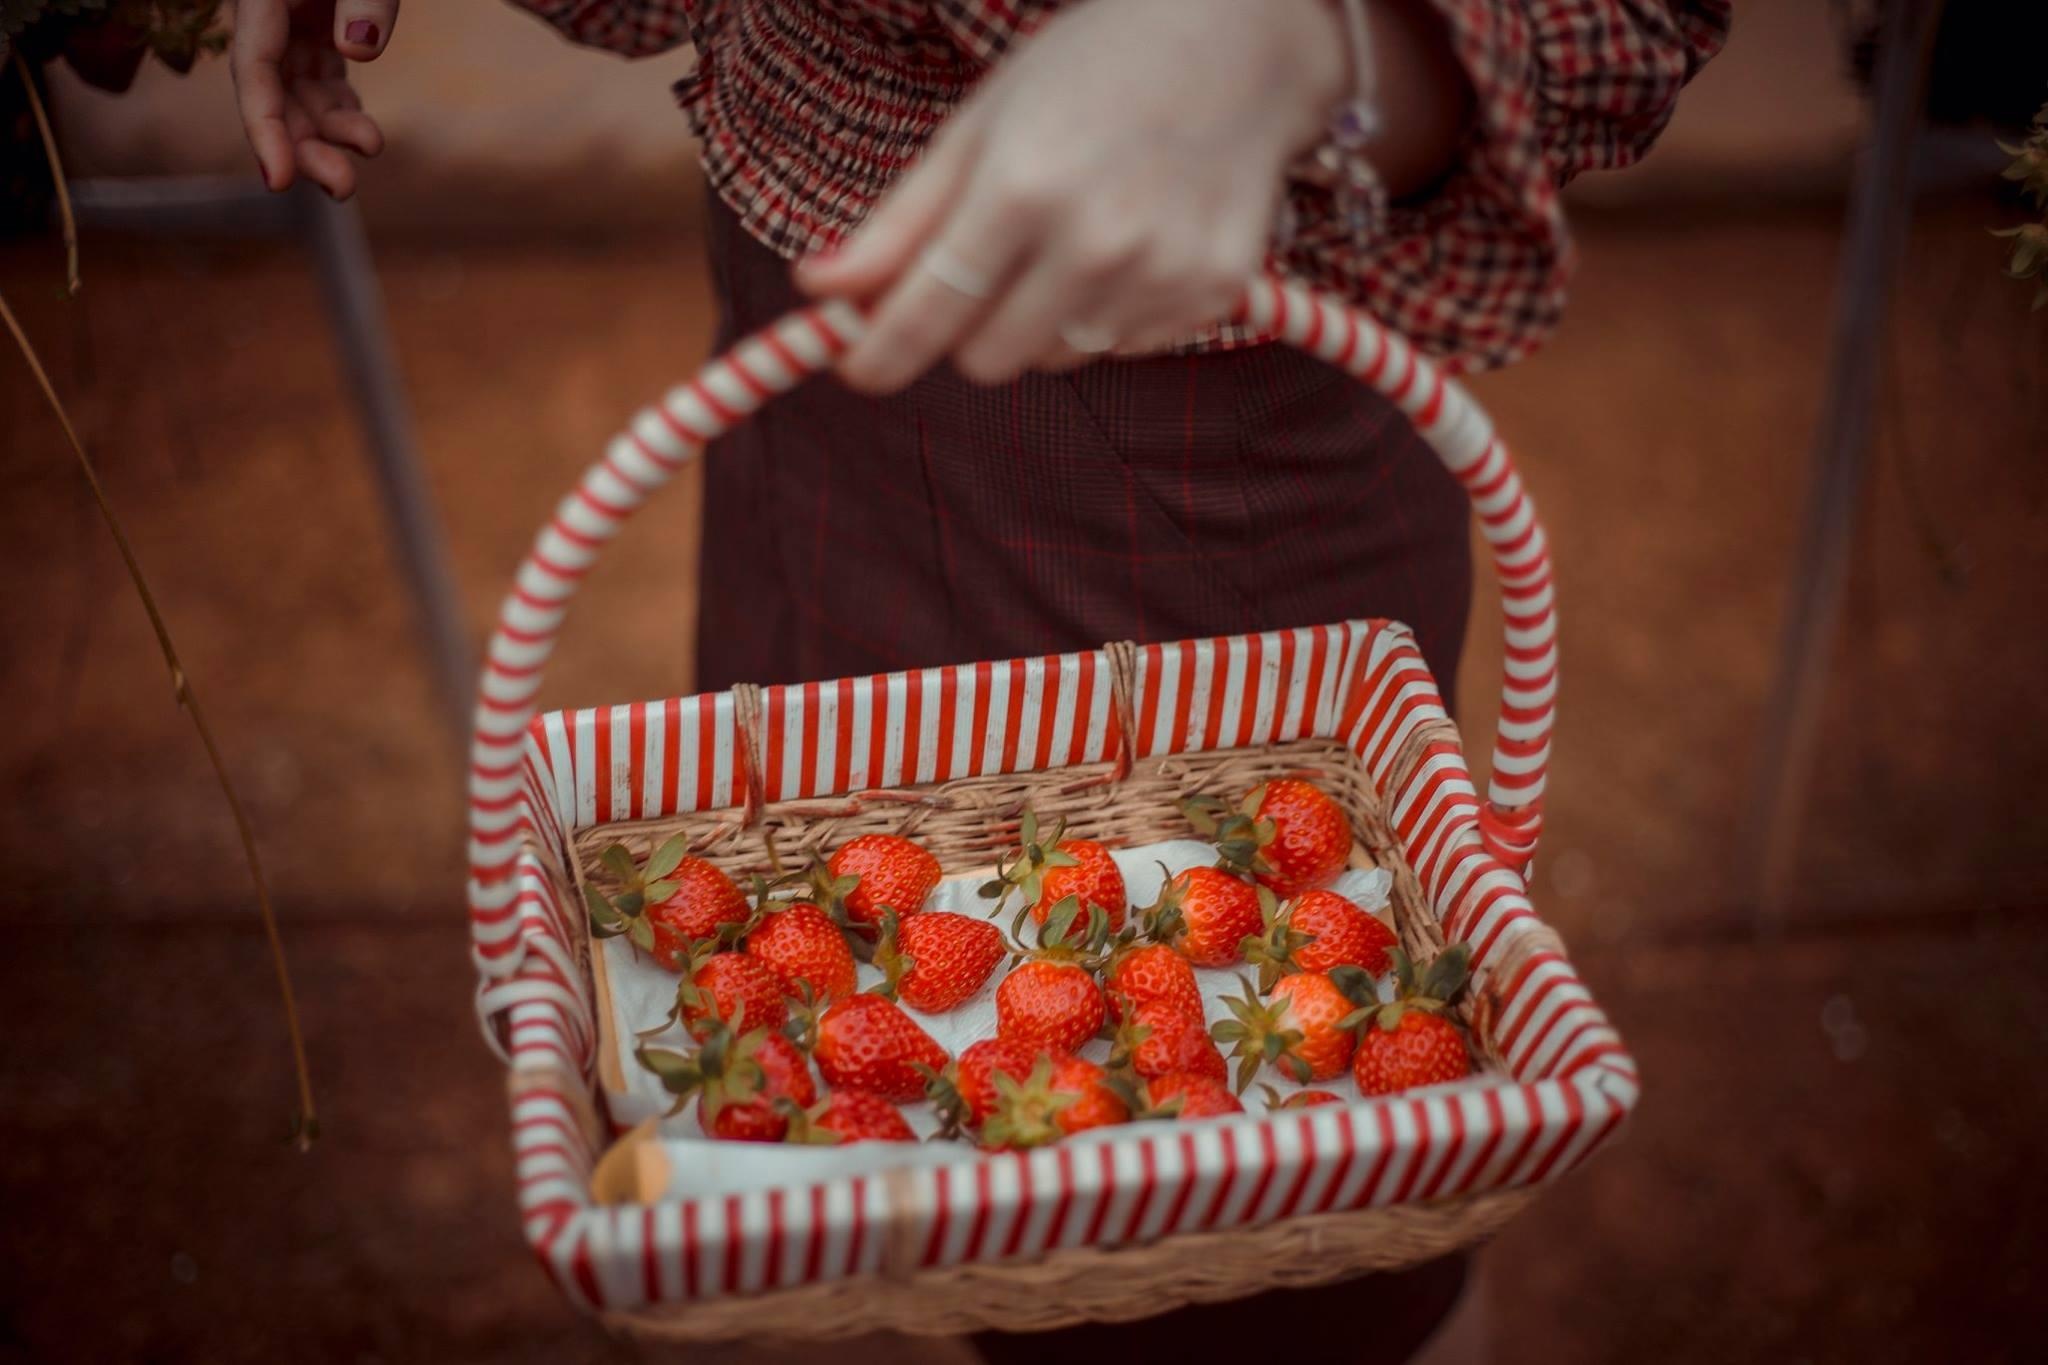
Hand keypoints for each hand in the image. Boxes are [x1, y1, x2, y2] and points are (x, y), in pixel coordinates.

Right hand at [231, 0, 399, 197]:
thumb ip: (360, 0)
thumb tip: (357, 49)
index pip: (253, 71)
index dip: (264, 129)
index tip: (279, 183)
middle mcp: (270, 17)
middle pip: (274, 95)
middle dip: (304, 147)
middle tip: (343, 188)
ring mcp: (294, 26)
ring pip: (301, 96)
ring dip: (330, 135)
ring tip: (370, 149)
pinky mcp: (320, 33)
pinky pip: (325, 83)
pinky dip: (344, 115)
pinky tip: (366, 138)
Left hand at [797, 0, 1348, 391]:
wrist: (1241, 46)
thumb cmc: (1091, 71)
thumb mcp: (979, 127)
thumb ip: (898, 223)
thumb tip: (816, 289)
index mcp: (1021, 190)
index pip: (928, 315)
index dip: (880, 354)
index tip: (855, 367)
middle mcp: (1095, 244)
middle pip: (986, 359)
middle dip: (967, 328)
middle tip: (984, 268)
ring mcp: (1160, 276)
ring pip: (1054, 359)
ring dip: (1039, 322)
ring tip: (1070, 240)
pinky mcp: (1211, 296)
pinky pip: (1122, 349)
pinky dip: (1107, 316)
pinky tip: (1128, 245)